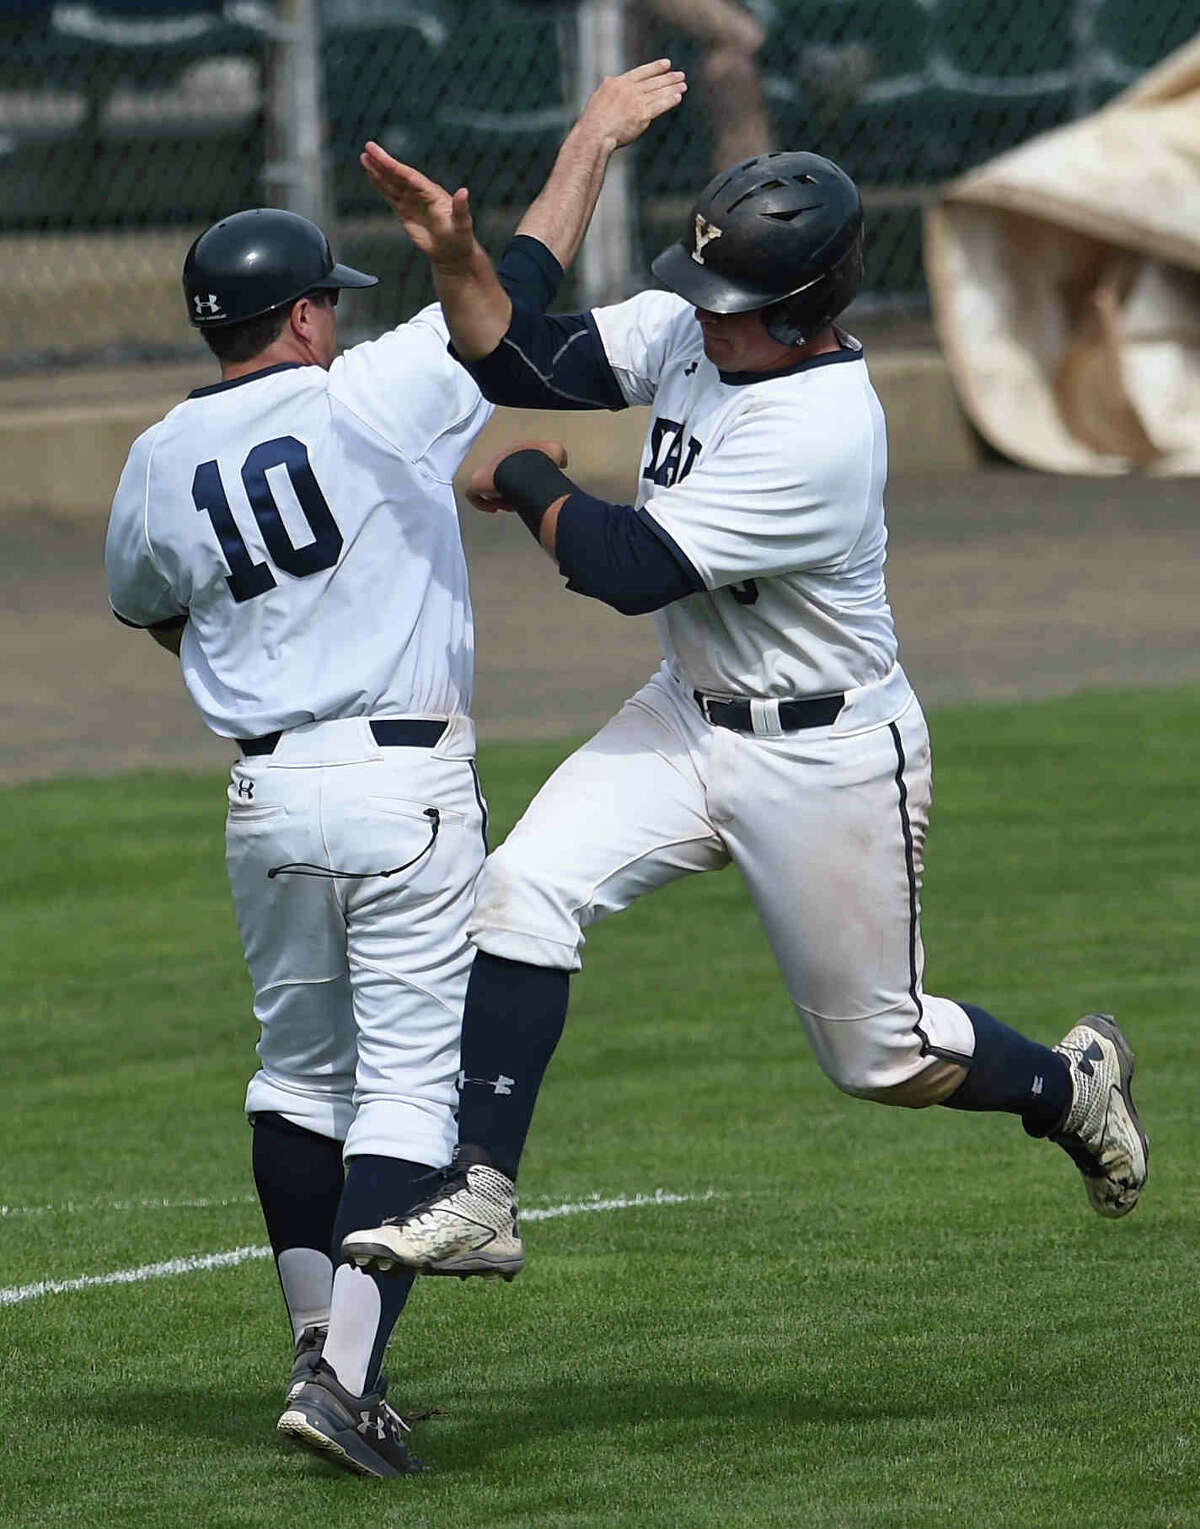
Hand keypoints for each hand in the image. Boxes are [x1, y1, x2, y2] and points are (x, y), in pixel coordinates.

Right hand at [360, 143, 474, 271]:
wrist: (453, 253)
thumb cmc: (460, 238)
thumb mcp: (462, 224)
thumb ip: (461, 208)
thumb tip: (464, 191)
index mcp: (432, 192)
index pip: (409, 176)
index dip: (394, 166)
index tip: (381, 156)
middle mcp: (421, 193)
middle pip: (398, 175)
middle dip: (383, 162)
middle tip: (368, 147)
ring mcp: (412, 201)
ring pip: (392, 183)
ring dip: (378, 171)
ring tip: (364, 157)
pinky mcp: (405, 212)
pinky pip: (391, 195)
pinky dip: (380, 185)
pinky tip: (371, 175)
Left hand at [466, 440, 567, 513]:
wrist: (525, 469)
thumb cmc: (539, 461)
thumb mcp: (555, 451)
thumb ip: (558, 455)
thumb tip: (561, 462)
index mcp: (511, 451)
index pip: (510, 466)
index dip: (518, 481)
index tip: (526, 492)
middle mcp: (495, 459)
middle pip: (499, 479)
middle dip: (509, 492)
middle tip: (518, 501)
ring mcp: (484, 470)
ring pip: (488, 489)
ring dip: (499, 499)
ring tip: (510, 505)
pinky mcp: (477, 482)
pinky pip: (474, 495)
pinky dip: (483, 504)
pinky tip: (495, 508)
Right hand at [577, 59, 686, 150]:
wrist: (595, 134)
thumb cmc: (594, 120)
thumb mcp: (598, 97)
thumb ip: (607, 87)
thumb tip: (608, 78)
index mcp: (617, 83)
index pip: (641, 72)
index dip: (655, 68)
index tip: (667, 64)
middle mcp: (628, 90)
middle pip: (653, 82)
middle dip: (668, 78)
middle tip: (680, 75)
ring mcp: (636, 102)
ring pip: (658, 92)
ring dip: (672, 88)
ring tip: (683, 85)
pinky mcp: (642, 115)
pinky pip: (659, 106)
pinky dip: (669, 100)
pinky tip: (678, 97)